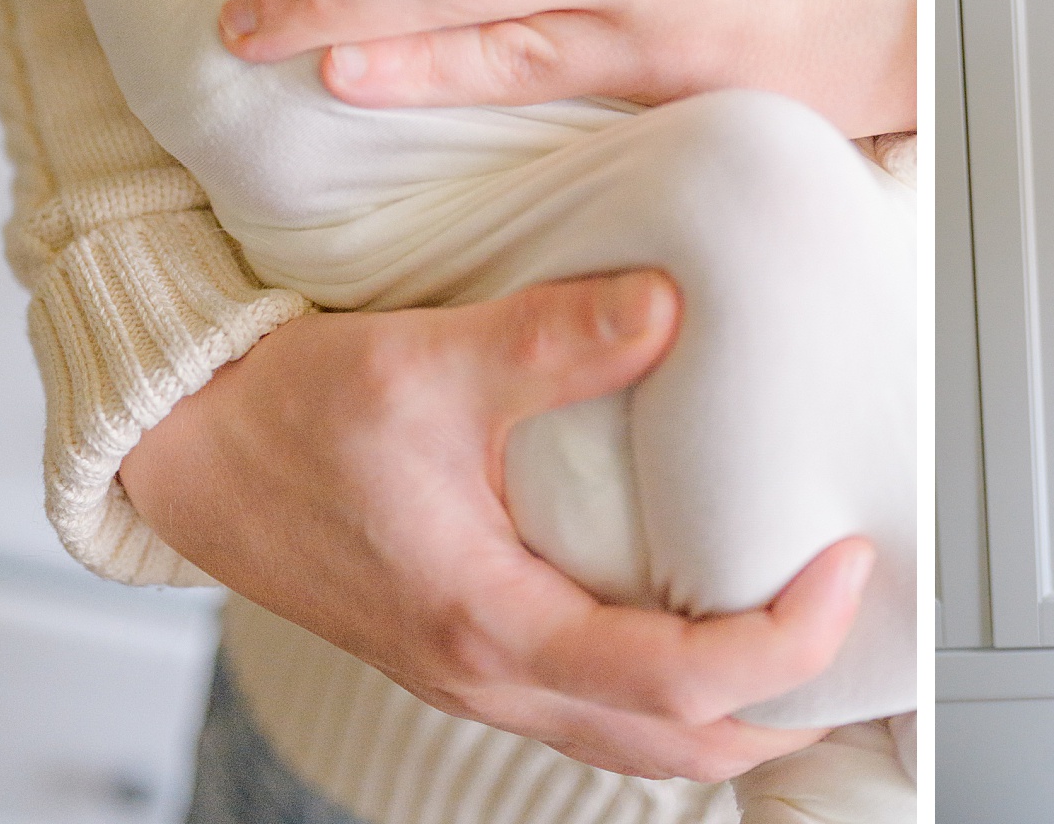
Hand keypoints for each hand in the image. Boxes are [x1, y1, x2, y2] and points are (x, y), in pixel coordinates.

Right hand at [117, 271, 870, 780]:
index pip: (677, 679)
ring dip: (729, 715)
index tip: (849, 564)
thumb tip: (670, 304)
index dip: (785, 638)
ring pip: (632, 745)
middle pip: (672, 748)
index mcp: (486, 620)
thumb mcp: (425, 361)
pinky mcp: (465, 651)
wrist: (189, 452)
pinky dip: (666, 699)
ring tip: (806, 652)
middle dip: (785, 710)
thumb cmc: (290, 414)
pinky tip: (697, 635)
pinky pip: (590, 713)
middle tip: (864, 638)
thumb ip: (552, 337)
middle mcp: (487, 672)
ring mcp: (474, 675)